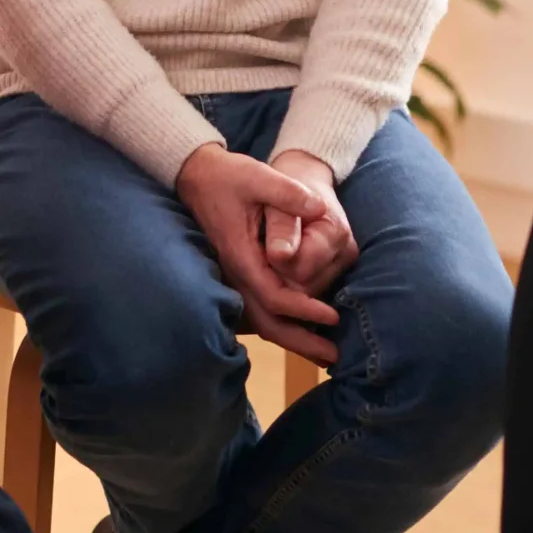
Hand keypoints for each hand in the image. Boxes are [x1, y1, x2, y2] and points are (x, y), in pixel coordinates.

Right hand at [175, 144, 340, 365]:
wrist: (199, 174)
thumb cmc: (229, 176)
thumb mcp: (258, 176)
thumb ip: (287, 193)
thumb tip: (319, 209)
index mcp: (242, 255)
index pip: (274, 296)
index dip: (304, 310)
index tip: (332, 316)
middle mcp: (237, 273)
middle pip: (267, 322)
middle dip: (300, 342)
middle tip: (334, 357)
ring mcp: (236, 277)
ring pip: (263, 321)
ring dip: (293, 338)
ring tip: (323, 354)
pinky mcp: (241, 274)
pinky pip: (260, 309)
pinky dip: (282, 323)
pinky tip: (301, 330)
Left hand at [266, 148, 358, 296]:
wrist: (305, 175)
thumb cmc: (287, 181)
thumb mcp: (276, 194)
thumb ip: (282, 225)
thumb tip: (280, 255)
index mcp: (336, 232)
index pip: (301, 270)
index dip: (276, 262)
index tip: (262, 239)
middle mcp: (346, 254)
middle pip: (304, 287)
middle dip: (279, 274)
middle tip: (263, 244)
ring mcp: (343, 264)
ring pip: (306, 292)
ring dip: (283, 279)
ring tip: (271, 248)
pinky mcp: (336, 271)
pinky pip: (308, 289)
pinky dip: (290, 280)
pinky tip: (278, 260)